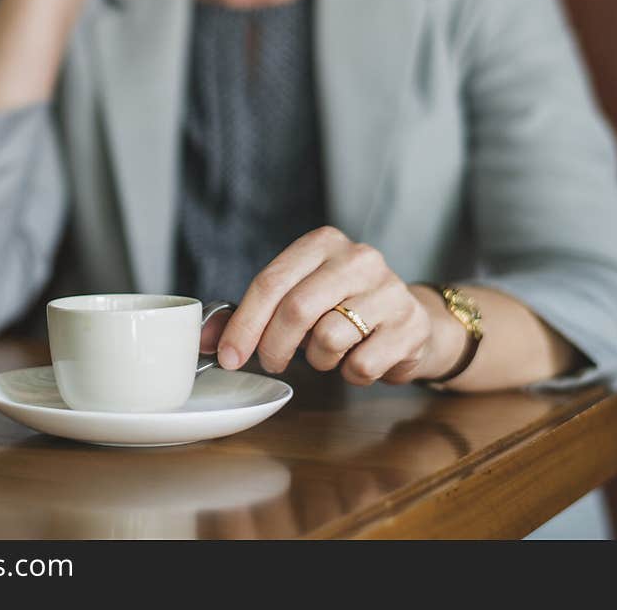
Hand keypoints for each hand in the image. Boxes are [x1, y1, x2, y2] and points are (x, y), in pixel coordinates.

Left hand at [216, 227, 462, 384]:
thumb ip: (250, 316)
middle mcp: (359, 258)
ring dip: (318, 359)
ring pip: (328, 339)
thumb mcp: (296, 299)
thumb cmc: (341, 308)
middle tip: (271, 362)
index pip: (271, 282)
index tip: (229, 356)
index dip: (244, 324)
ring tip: (328, 352)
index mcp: (323, 243)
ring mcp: (390, 290)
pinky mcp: (411, 325)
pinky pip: (361, 364)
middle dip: (273, 347)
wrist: (410, 320)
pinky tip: (358, 358)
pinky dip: (350, 374)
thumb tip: (205, 339)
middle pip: (296, 309)